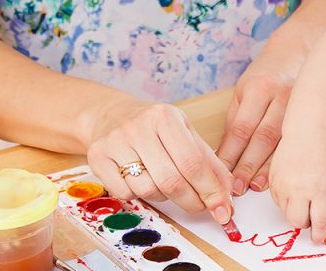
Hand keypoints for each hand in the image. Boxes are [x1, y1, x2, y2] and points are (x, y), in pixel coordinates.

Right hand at [84, 97, 234, 223]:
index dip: (211, 191)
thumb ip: (208, 162)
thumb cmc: (153, 127)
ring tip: (164, 184)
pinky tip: (140, 180)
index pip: (193, 163)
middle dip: (192, 202)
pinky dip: (138, 196)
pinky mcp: (97, 157)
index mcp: (165, 117)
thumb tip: (228, 194)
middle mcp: (138, 127)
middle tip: (200, 207)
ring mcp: (115, 142)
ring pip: (148, 190)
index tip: (223, 210)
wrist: (110, 115)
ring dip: (164, 197)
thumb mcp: (184, 132)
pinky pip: (125, 194)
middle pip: (172, 181)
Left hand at [217, 45, 301, 194]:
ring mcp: (298, 107)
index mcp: (258, 89)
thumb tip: (223, 153)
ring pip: (280, 142)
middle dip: (248, 165)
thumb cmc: (266, 74)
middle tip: (237, 187)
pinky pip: (294, 142)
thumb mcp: (244, 89)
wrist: (299, 53)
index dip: (230, 153)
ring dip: (267, 167)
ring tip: (255, 186)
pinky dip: (284, 160)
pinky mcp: (308, 115)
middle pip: (262, 137)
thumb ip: (235, 119)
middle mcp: (280, 98)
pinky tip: (277, 175)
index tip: (220, 173)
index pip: (241, 127)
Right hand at [267, 127, 325, 245]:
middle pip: (298, 222)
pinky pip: (278, 201)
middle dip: (306, 223)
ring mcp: (283, 184)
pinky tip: (295, 186)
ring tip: (304, 194)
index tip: (320, 237)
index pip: (318, 222)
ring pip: (286, 213)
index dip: (319, 234)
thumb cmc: (325, 155)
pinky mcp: (273, 180)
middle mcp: (299, 189)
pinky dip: (286, 199)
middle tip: (312, 214)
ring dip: (296, 210)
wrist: (307, 132)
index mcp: (320, 190)